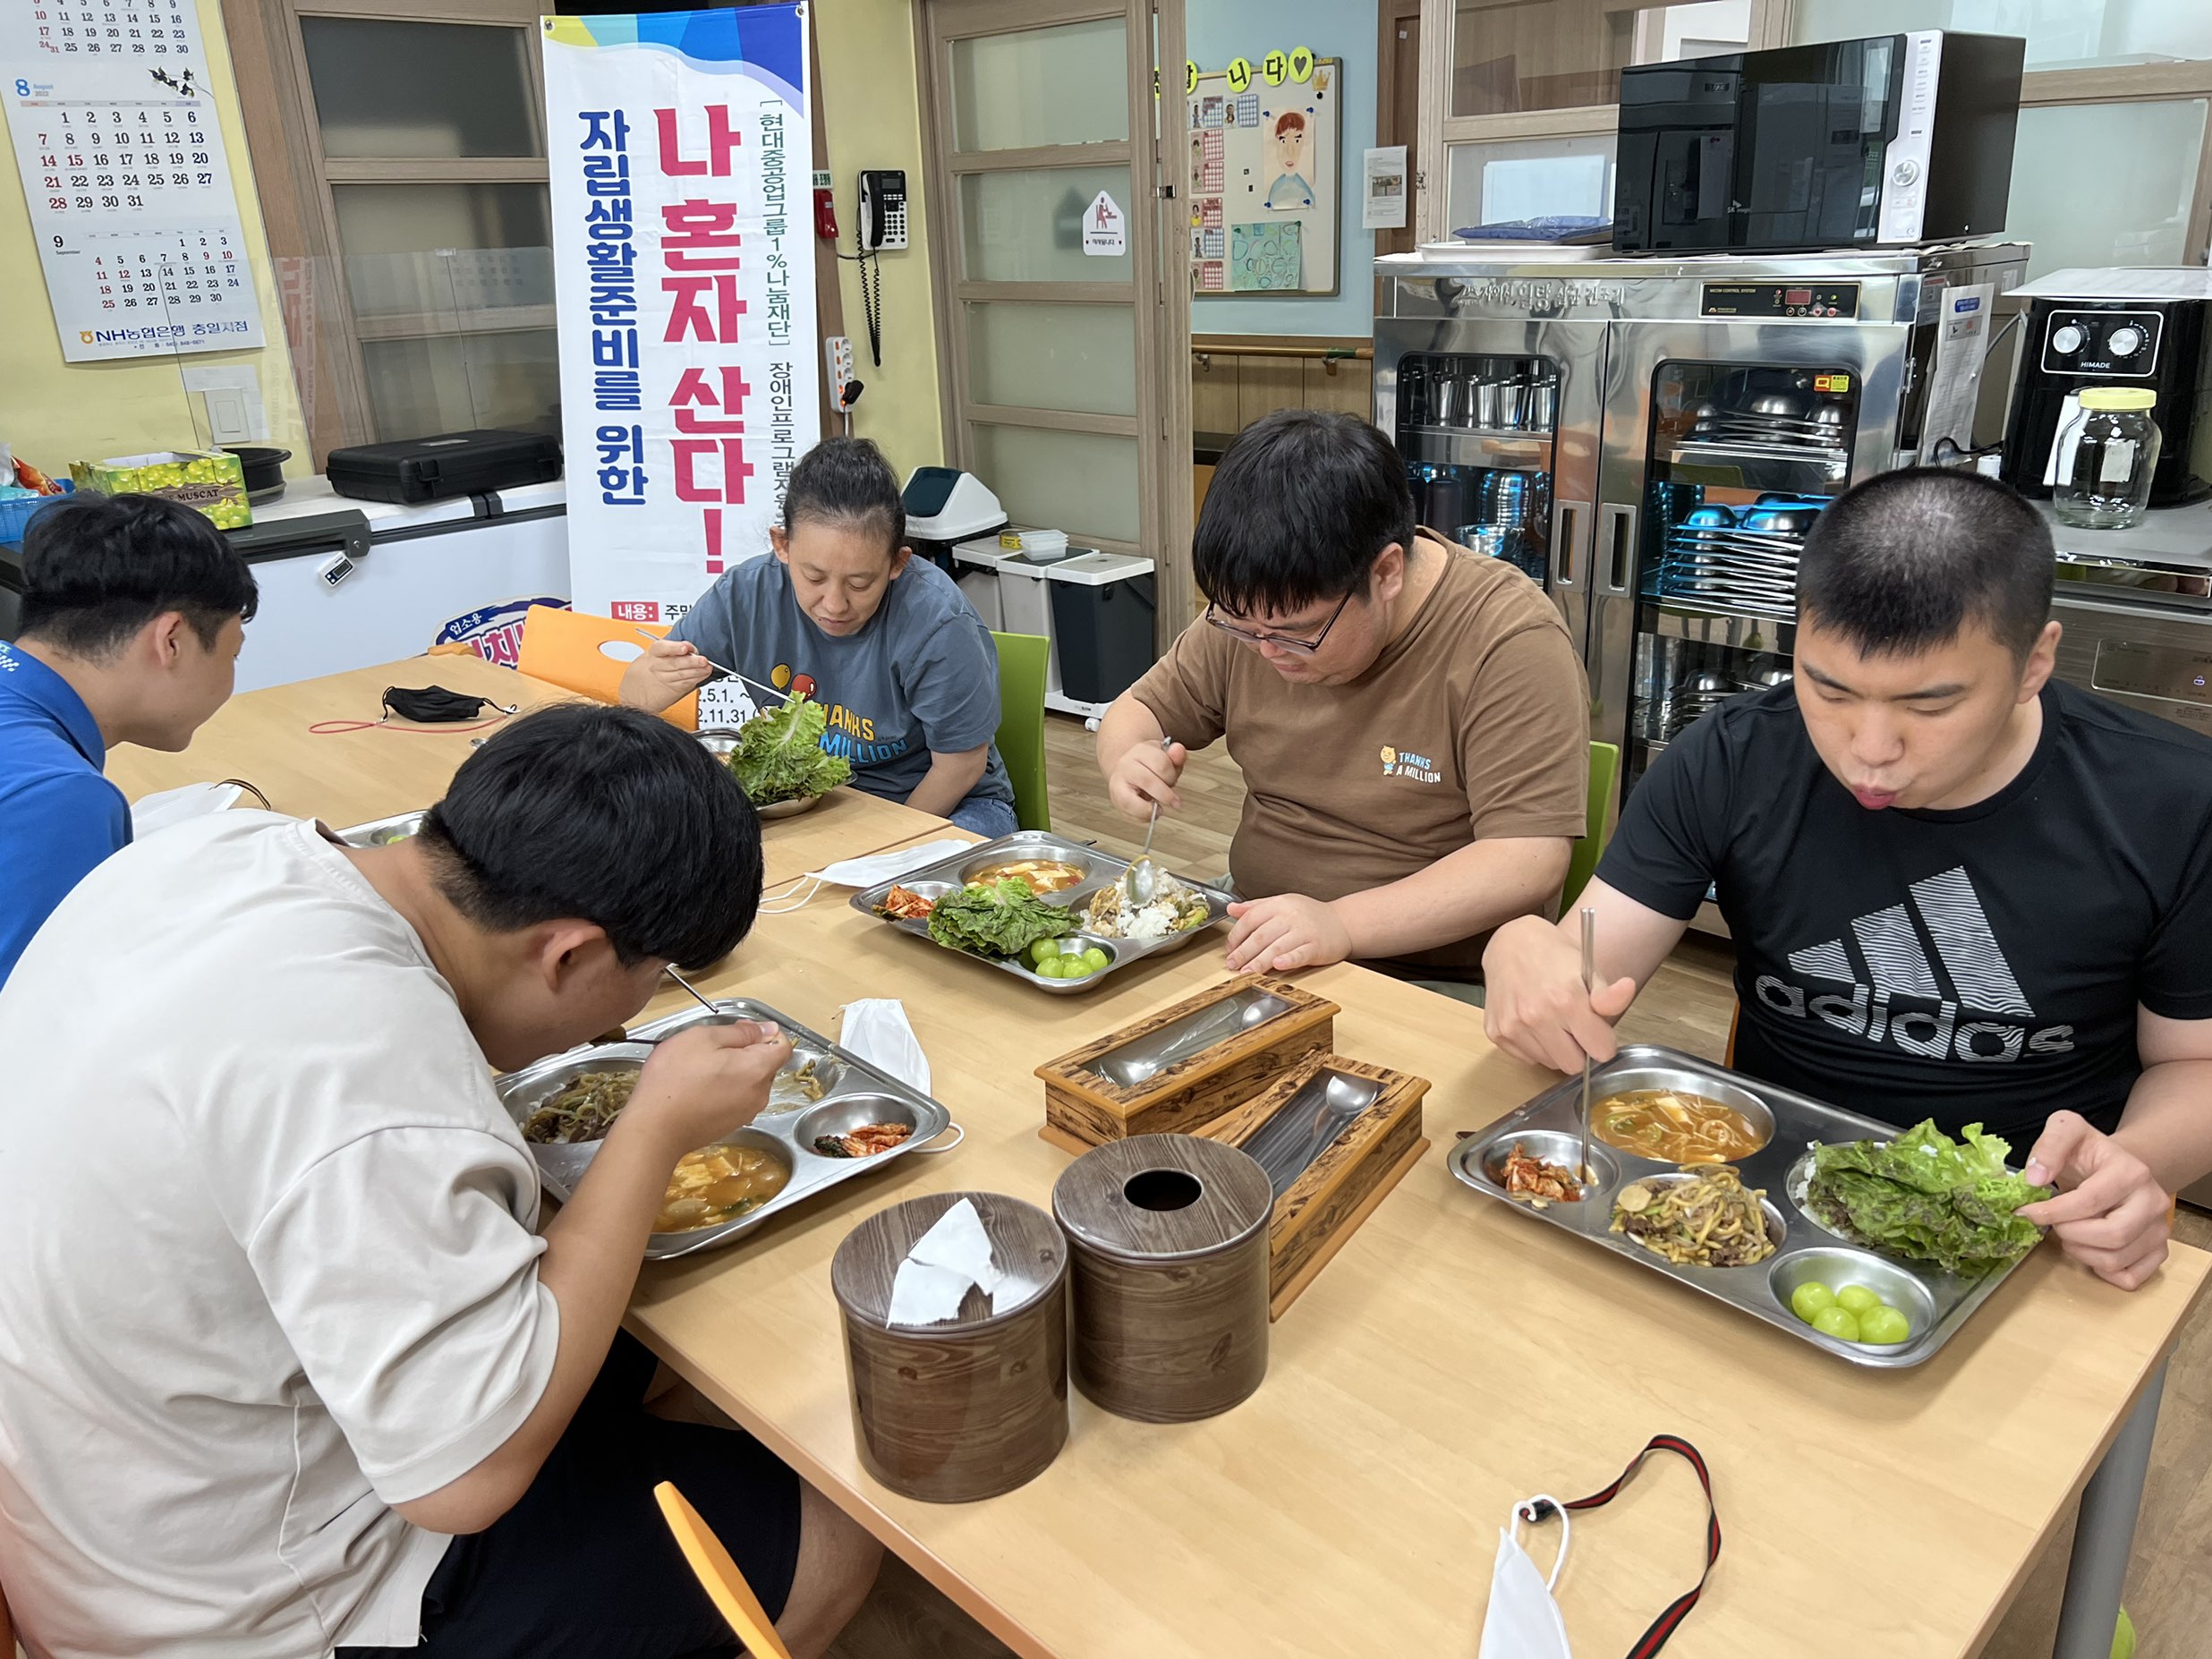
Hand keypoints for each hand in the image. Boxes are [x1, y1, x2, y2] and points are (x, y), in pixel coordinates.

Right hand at [617, 1020, 793, 1158]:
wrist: (655, 1128)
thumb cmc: (675, 1079)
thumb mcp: (704, 1038)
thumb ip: (741, 1032)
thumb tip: (768, 1029)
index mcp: (758, 1069)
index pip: (783, 1046)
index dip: (765, 1032)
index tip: (741, 1030)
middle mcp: (759, 1094)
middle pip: (766, 1064)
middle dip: (747, 1052)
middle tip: (712, 1048)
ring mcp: (746, 1113)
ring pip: (750, 1082)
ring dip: (734, 1072)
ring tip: (701, 1070)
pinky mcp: (731, 1125)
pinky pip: (737, 1099)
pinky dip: (725, 1090)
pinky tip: (699, 1089)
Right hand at [629, 637, 714, 711]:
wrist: (632, 697)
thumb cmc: (643, 674)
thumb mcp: (648, 657)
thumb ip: (668, 651)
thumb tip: (688, 647)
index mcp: (651, 655)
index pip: (661, 648)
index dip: (674, 648)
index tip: (685, 648)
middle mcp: (657, 667)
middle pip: (675, 663)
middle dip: (691, 661)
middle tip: (703, 660)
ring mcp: (663, 680)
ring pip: (682, 674)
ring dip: (697, 671)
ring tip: (706, 668)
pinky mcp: (671, 691)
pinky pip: (685, 684)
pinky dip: (695, 680)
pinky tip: (702, 675)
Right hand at [1107, 740, 1186, 820]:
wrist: (1128, 767)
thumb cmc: (1149, 765)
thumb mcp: (1166, 756)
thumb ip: (1176, 755)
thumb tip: (1179, 751)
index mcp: (1141, 751)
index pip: (1160, 764)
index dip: (1171, 776)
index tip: (1174, 781)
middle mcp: (1126, 765)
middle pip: (1147, 781)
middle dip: (1165, 795)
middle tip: (1175, 802)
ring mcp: (1117, 783)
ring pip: (1130, 801)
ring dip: (1148, 810)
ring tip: (1159, 810)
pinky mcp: (1116, 799)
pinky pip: (1127, 813)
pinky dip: (1142, 817)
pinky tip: (1149, 812)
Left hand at [1223, 893, 1351, 973]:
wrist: (1343, 923)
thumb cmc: (1310, 915)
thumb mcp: (1283, 904)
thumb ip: (1256, 907)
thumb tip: (1231, 909)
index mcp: (1279, 904)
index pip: (1251, 918)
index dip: (1237, 935)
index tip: (1229, 948)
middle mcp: (1291, 916)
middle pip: (1261, 935)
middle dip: (1243, 951)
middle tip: (1231, 964)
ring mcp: (1304, 931)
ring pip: (1276, 947)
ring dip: (1258, 961)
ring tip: (1245, 972)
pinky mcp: (1316, 947)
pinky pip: (1299, 954)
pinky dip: (1287, 960)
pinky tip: (1276, 966)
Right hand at [1480, 914, 1638, 1073]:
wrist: (1510, 943)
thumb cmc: (1553, 955)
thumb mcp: (1587, 969)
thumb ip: (1608, 993)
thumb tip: (1627, 989)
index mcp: (1566, 1000)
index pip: (1601, 1051)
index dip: (1603, 1041)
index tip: (1596, 1030)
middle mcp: (1537, 1016)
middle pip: (1574, 1065)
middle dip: (1579, 1049)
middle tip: (1574, 1026)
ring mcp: (1513, 1026)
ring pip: (1550, 1063)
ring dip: (1555, 1049)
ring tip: (1551, 1021)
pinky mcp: (1497, 1033)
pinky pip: (1527, 1058)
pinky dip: (1534, 1046)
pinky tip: (1532, 1023)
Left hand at [2017, 1111, 2171, 1289]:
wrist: (2114, 1165)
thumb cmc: (2087, 1151)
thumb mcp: (2065, 1130)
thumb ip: (2049, 1146)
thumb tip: (2035, 1178)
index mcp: (2132, 1171)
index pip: (2090, 1201)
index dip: (2053, 1212)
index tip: (2026, 1212)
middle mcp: (2153, 1202)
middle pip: (2112, 1235)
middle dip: (2070, 1234)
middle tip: (2054, 1225)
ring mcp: (2159, 1229)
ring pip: (2117, 1260)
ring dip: (2081, 1253)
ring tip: (2069, 1233)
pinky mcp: (2158, 1250)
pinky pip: (2129, 1277)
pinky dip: (2102, 1271)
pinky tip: (2089, 1250)